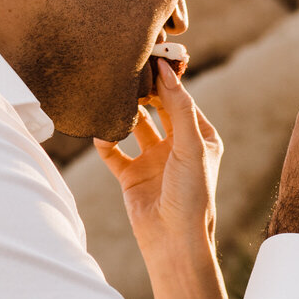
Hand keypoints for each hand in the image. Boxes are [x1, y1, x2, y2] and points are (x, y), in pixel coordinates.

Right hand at [94, 61, 221, 254]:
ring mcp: (153, 160)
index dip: (166, 80)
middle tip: (125, 70)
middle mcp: (177, 147)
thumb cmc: (192, 194)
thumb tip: (167, 71)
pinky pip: (114, 152)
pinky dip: (105, 141)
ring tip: (110, 95)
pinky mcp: (131, 176)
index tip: (149, 57)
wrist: (173, 241)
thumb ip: (179, 108)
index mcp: (200, 137)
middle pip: (157, 109)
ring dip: (123, 114)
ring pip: (134, 127)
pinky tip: (98, 130)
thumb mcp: (191, 146)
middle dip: (143, 92)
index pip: (181, 100)